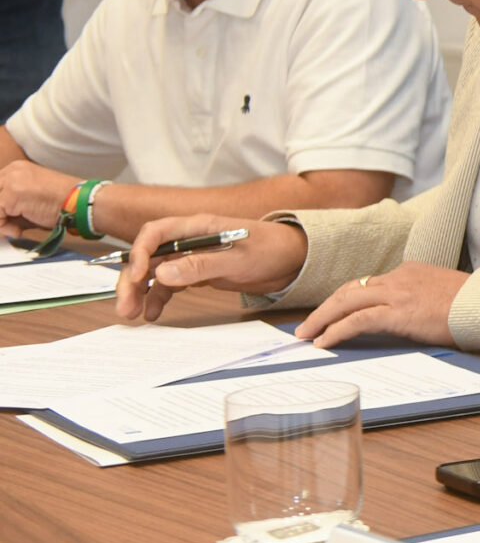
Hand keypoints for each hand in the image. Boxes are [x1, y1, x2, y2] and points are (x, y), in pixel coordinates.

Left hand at [0, 160, 75, 239]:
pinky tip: (17, 231)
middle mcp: (12, 171)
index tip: (4, 219)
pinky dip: (3, 227)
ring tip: (14, 230)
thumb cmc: (63, 203)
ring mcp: (11, 181)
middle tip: (8, 227)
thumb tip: (1, 222)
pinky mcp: (11, 195)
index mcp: (17, 169)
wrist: (80, 202)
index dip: (0, 209)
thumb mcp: (33, 198)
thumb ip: (13, 205)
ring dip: (1, 223)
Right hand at [117, 216, 308, 321]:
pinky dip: (159, 297)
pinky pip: (170, 284)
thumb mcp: (238, 260)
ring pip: (156, 272)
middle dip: (132, 280)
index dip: (139, 253)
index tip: (136, 277)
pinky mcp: (197, 272)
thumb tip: (162, 273)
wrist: (293, 259)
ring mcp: (192, 256)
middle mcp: (189, 240)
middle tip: (124, 305)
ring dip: (141, 292)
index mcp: (197, 227)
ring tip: (132, 314)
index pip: (156, 233)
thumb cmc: (270, 250)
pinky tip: (152, 313)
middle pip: (149, 256)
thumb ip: (201, 266)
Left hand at [299, 263, 468, 348]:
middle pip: (350, 290)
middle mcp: (399, 277)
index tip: (335, 313)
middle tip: (307, 325)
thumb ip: (424, 299)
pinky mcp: (397, 312)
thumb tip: (416, 317)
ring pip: (346, 301)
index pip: (369, 285)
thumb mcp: (445, 295)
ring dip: (322, 319)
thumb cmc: (475, 304)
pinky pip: (356, 320)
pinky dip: (336, 330)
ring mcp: (396, 293)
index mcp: (410, 271)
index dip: (346, 300)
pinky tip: (325, 342)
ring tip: (307, 335)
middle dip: (325, 308)